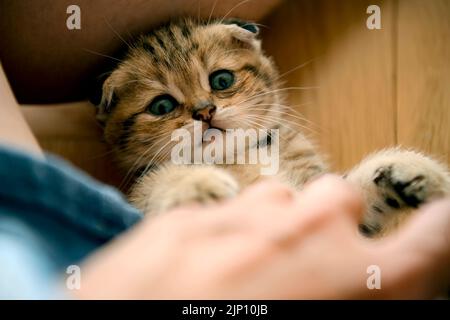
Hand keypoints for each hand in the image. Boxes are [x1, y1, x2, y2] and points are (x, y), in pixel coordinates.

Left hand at [75, 175, 449, 298]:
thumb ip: (349, 298)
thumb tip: (361, 286)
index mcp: (350, 281)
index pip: (427, 241)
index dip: (436, 231)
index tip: (438, 223)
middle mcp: (301, 235)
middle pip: (339, 198)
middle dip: (331, 227)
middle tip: (308, 266)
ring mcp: (237, 218)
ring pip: (279, 197)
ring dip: (277, 224)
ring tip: (250, 266)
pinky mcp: (181, 219)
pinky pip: (225, 209)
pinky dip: (227, 231)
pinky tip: (202, 269)